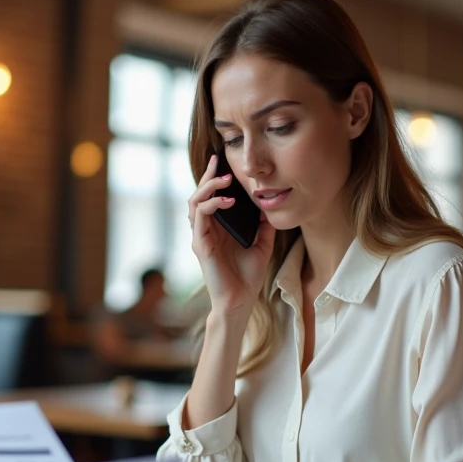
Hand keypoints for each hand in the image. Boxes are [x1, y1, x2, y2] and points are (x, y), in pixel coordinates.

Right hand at [188, 154, 275, 314]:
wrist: (241, 300)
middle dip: (208, 176)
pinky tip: (227, 201)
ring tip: (225, 179)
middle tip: (219, 161)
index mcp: (217, 228)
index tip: (224, 163)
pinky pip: (200, 217)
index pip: (211, 197)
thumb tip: (268, 205)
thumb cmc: (248, 276)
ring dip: (208, 187)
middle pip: (199, 195)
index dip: (215, 179)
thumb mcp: (262, 244)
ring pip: (195, 202)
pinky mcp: (200, 245)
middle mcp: (205, 230)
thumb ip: (262, 225)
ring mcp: (201, 236)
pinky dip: (211, 204)